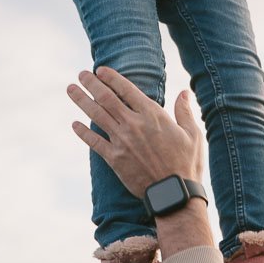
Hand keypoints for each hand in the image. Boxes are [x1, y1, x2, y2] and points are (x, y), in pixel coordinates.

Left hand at [67, 67, 204, 196]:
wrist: (173, 193)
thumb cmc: (186, 163)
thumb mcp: (192, 134)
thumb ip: (184, 111)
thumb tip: (184, 92)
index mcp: (152, 115)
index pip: (126, 89)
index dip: (111, 77)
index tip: (100, 70)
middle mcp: (133, 124)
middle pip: (107, 98)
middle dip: (92, 84)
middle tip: (80, 74)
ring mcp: (121, 141)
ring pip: (97, 116)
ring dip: (82, 101)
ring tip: (71, 90)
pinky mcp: (114, 158)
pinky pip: (94, 142)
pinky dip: (83, 132)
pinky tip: (74, 124)